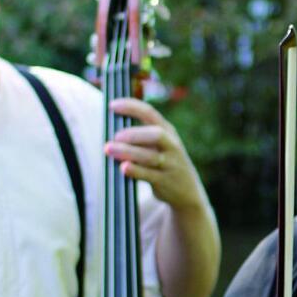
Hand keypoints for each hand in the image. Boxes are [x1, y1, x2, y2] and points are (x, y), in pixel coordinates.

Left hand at [106, 98, 205, 212]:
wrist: (188, 191)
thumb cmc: (165, 163)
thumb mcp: (160, 145)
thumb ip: (141, 136)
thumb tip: (111, 132)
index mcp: (168, 131)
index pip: (150, 113)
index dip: (131, 107)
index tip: (112, 105)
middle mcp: (171, 146)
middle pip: (156, 135)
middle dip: (134, 134)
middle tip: (115, 136)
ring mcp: (169, 164)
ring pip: (150, 156)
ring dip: (128, 152)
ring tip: (108, 149)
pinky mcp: (165, 181)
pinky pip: (149, 175)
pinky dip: (136, 170)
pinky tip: (123, 168)